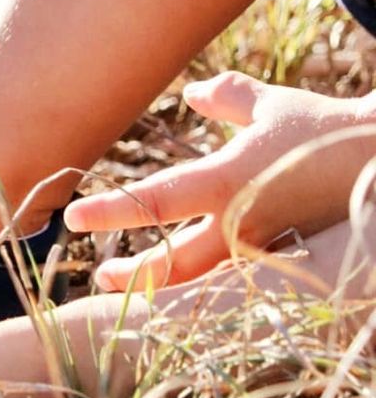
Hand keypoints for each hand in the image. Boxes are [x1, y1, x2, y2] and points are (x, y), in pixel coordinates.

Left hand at [64, 72, 375, 290]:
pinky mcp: (283, 268)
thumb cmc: (325, 131)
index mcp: (227, 181)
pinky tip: (180, 304)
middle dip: (132, 277)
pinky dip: (201, 297)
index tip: (72, 219)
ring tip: (127, 289)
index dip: (110, 211)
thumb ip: (229, 98)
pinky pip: (233, 290)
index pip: (154, 201)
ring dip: (160, 292)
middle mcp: (240, 224)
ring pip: (200, 287)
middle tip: (101, 278)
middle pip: (171, 264)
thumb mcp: (273, 107)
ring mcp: (262, 253)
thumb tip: (194, 93)